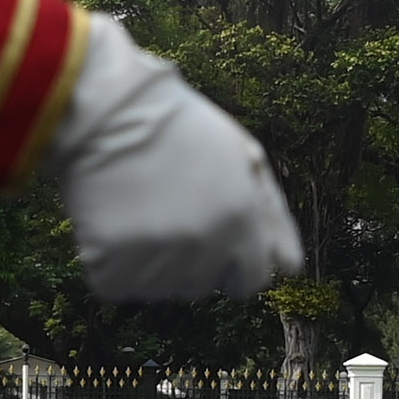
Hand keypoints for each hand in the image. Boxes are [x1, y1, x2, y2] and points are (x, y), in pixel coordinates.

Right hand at [46, 25, 302, 300]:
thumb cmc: (177, 126)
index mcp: (242, 222)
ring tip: (139, 209)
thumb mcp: (243, 157)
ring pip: (161, 288)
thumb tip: (291, 268)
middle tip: (166, 208)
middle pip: (203, 284)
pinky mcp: (112, 268)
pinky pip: (117, 284)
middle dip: (190, 258)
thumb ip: (272, 216)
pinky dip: (112, 261)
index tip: (210, 237)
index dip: (233, 261)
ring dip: (151, 261)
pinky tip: (113, 220)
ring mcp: (158, 261)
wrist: (107, 110)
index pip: (252, 279)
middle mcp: (206, 248)